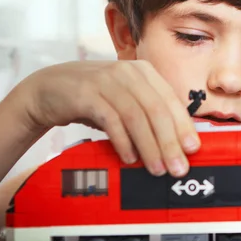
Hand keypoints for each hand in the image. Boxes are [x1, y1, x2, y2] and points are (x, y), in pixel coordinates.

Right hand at [15, 60, 199, 176]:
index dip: (184, 126)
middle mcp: (127, 72)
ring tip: (157, 169)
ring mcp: (106, 80)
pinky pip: (111, 120)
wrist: (47, 89)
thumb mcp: (125, 100)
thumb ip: (148, 115)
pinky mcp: (86, 93)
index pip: (171, 100)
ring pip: (136, 117)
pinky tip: (129, 158)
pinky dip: (123, 141)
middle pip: (157, 110)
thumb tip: (177, 145)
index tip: (193, 150)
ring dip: (150, 146)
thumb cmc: (93, 99)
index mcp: (143, 71)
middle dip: (170, 142)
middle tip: (178, 167)